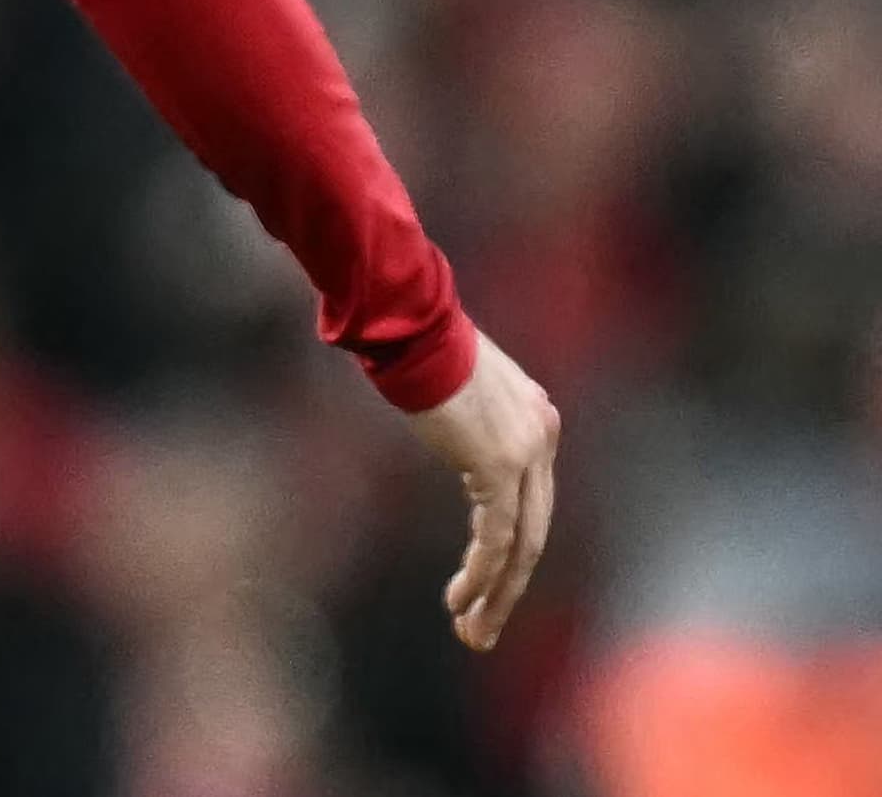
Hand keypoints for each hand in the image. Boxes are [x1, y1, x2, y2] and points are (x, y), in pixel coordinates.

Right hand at [404, 330, 558, 651]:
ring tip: (471, 631)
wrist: (412, 323)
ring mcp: (528, 452)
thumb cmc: (415, 342)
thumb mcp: (455, 383)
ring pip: (522, 544)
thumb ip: (467, 415)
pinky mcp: (501, 464)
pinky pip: (498, 536)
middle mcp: (542, 437)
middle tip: (482, 627)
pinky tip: (461, 600)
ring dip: (497, 595)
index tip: (480, 579)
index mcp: (537, 418)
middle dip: (509, 587)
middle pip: (535, 530)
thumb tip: (446, 418)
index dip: (507, 546)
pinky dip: (483, 575)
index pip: (530, 499)